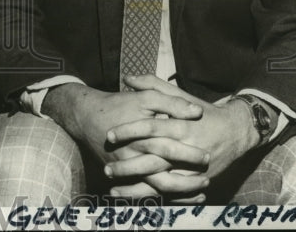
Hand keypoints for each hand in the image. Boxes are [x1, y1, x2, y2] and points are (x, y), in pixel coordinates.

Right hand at [42, 81, 210, 199]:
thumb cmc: (118, 105)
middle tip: (207, 177)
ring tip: (201, 191)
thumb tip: (196, 112)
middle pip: (164, 172)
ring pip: (157, 187)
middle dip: (188, 177)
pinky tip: (182, 198)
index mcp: (143, 135)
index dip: (188, 152)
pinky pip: (146, 192)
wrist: (87, 117)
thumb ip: (171, 101)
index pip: (169, 147)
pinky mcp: (125, 175)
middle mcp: (136, 155)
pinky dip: (164, 197)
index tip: (208, 155)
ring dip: (180, 192)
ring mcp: (130, 168)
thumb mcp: (145, 97)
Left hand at [104, 75, 257, 182]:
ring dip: (136, 187)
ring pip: (160, 182)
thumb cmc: (202, 111)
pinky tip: (135, 198)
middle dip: (128, 166)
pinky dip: (153, 197)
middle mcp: (184, 149)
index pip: (150, 128)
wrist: (235, 132)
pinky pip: (172, 193)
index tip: (109, 135)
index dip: (128, 131)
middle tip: (107, 168)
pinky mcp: (194, 182)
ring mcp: (190, 169)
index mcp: (180, 125)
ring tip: (114, 188)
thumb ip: (153, 85)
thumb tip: (127, 78)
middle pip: (152, 159)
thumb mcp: (180, 94)